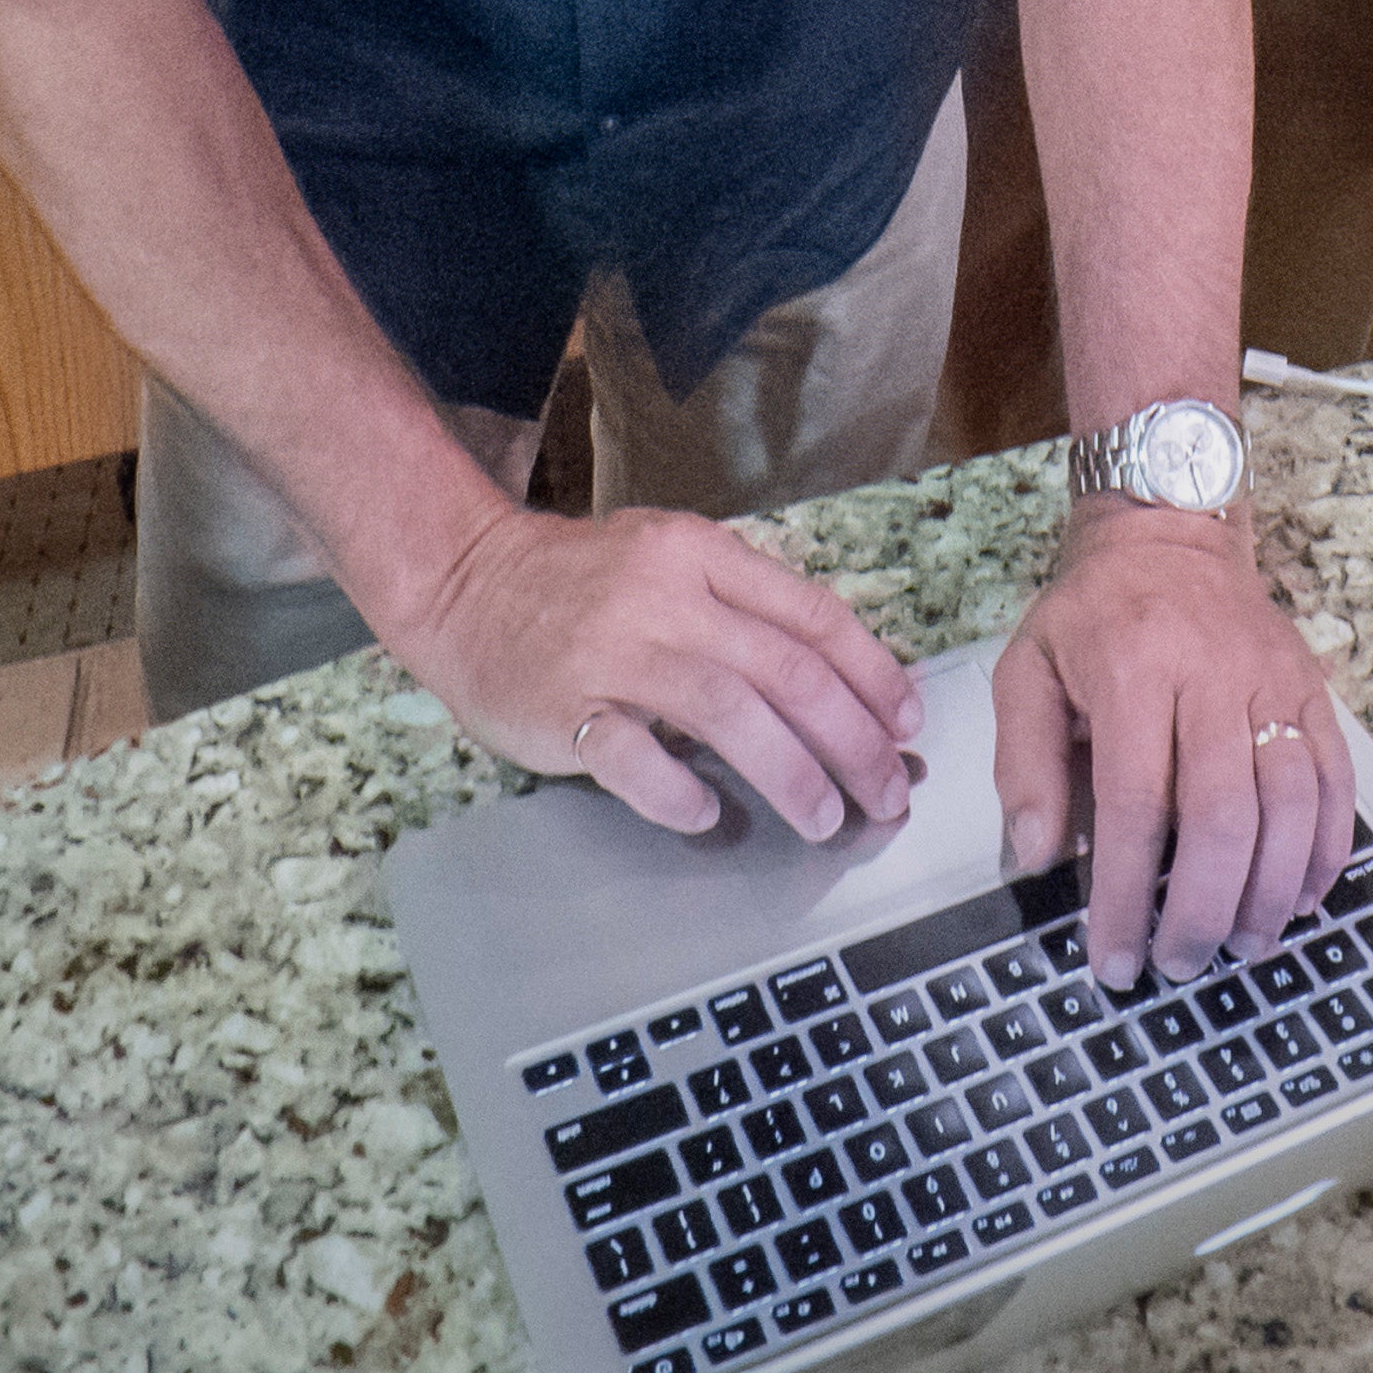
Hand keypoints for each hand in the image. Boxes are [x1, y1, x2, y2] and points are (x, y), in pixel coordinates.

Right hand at [381, 500, 925, 842]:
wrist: (465, 584)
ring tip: (825, 817)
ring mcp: (612, 650)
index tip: (907, 723)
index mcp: (701, 555)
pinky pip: (635, 758)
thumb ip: (744, 609)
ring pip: (729, 713)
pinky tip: (710, 814)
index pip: (812, 615)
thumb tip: (843, 685)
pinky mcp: (564, 704)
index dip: (872, 675)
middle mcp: (663, 597)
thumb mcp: (670, 563)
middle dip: (853, 740)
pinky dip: (681, 793)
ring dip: (791, 774)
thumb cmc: (581, 585)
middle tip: (886, 791)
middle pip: (786, 671)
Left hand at [990, 506, 1355, 984]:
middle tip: (1183, 964)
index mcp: (1132, 669)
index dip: (1124, 895)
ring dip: (1270, 892)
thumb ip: (1026, 762)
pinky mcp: (1313, 691)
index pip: (1133, 805)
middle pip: (1222, 816)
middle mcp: (1212, 676)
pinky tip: (1300, 897)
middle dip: (1202, 909)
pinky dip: (1326, 850)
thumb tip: (1038, 853)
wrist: (1170, 530)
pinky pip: (1335, 781)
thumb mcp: (1028, 667)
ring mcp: (1274, 683)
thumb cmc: (1094, 611)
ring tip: (1240, 945)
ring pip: (1290, 806)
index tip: (1114, 958)